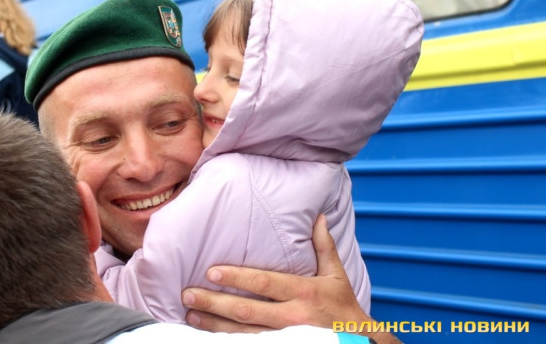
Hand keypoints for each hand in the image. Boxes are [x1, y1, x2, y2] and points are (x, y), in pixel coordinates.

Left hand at [182, 215, 399, 342]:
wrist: (359, 342)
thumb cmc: (344, 307)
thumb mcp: (337, 274)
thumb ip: (324, 245)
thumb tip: (318, 216)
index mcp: (304, 292)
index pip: (264, 283)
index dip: (237, 278)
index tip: (212, 271)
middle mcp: (292, 317)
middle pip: (247, 311)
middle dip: (215, 303)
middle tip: (188, 294)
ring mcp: (285, 338)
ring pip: (243, 333)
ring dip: (214, 325)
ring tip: (190, 315)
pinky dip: (227, 341)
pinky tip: (207, 335)